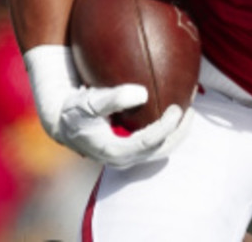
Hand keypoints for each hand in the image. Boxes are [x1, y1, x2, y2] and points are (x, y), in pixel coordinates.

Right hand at [23, 45, 192, 167]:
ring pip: (160, 148)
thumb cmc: (74, 109)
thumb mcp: (87, 102)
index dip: (167, 127)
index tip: (177, 108)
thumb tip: (141, 94)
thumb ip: (112, 98)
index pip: (148, 142)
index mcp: (114, 151)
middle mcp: (123, 158)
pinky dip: (167, 129)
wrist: (62, 121)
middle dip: (179, 132)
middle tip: (190, 110)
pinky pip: (155, 142)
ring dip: (176, 132)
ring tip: (188, 110)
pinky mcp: (130, 148)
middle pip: (161, 150)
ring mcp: (127, 155)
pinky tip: (174, 110)